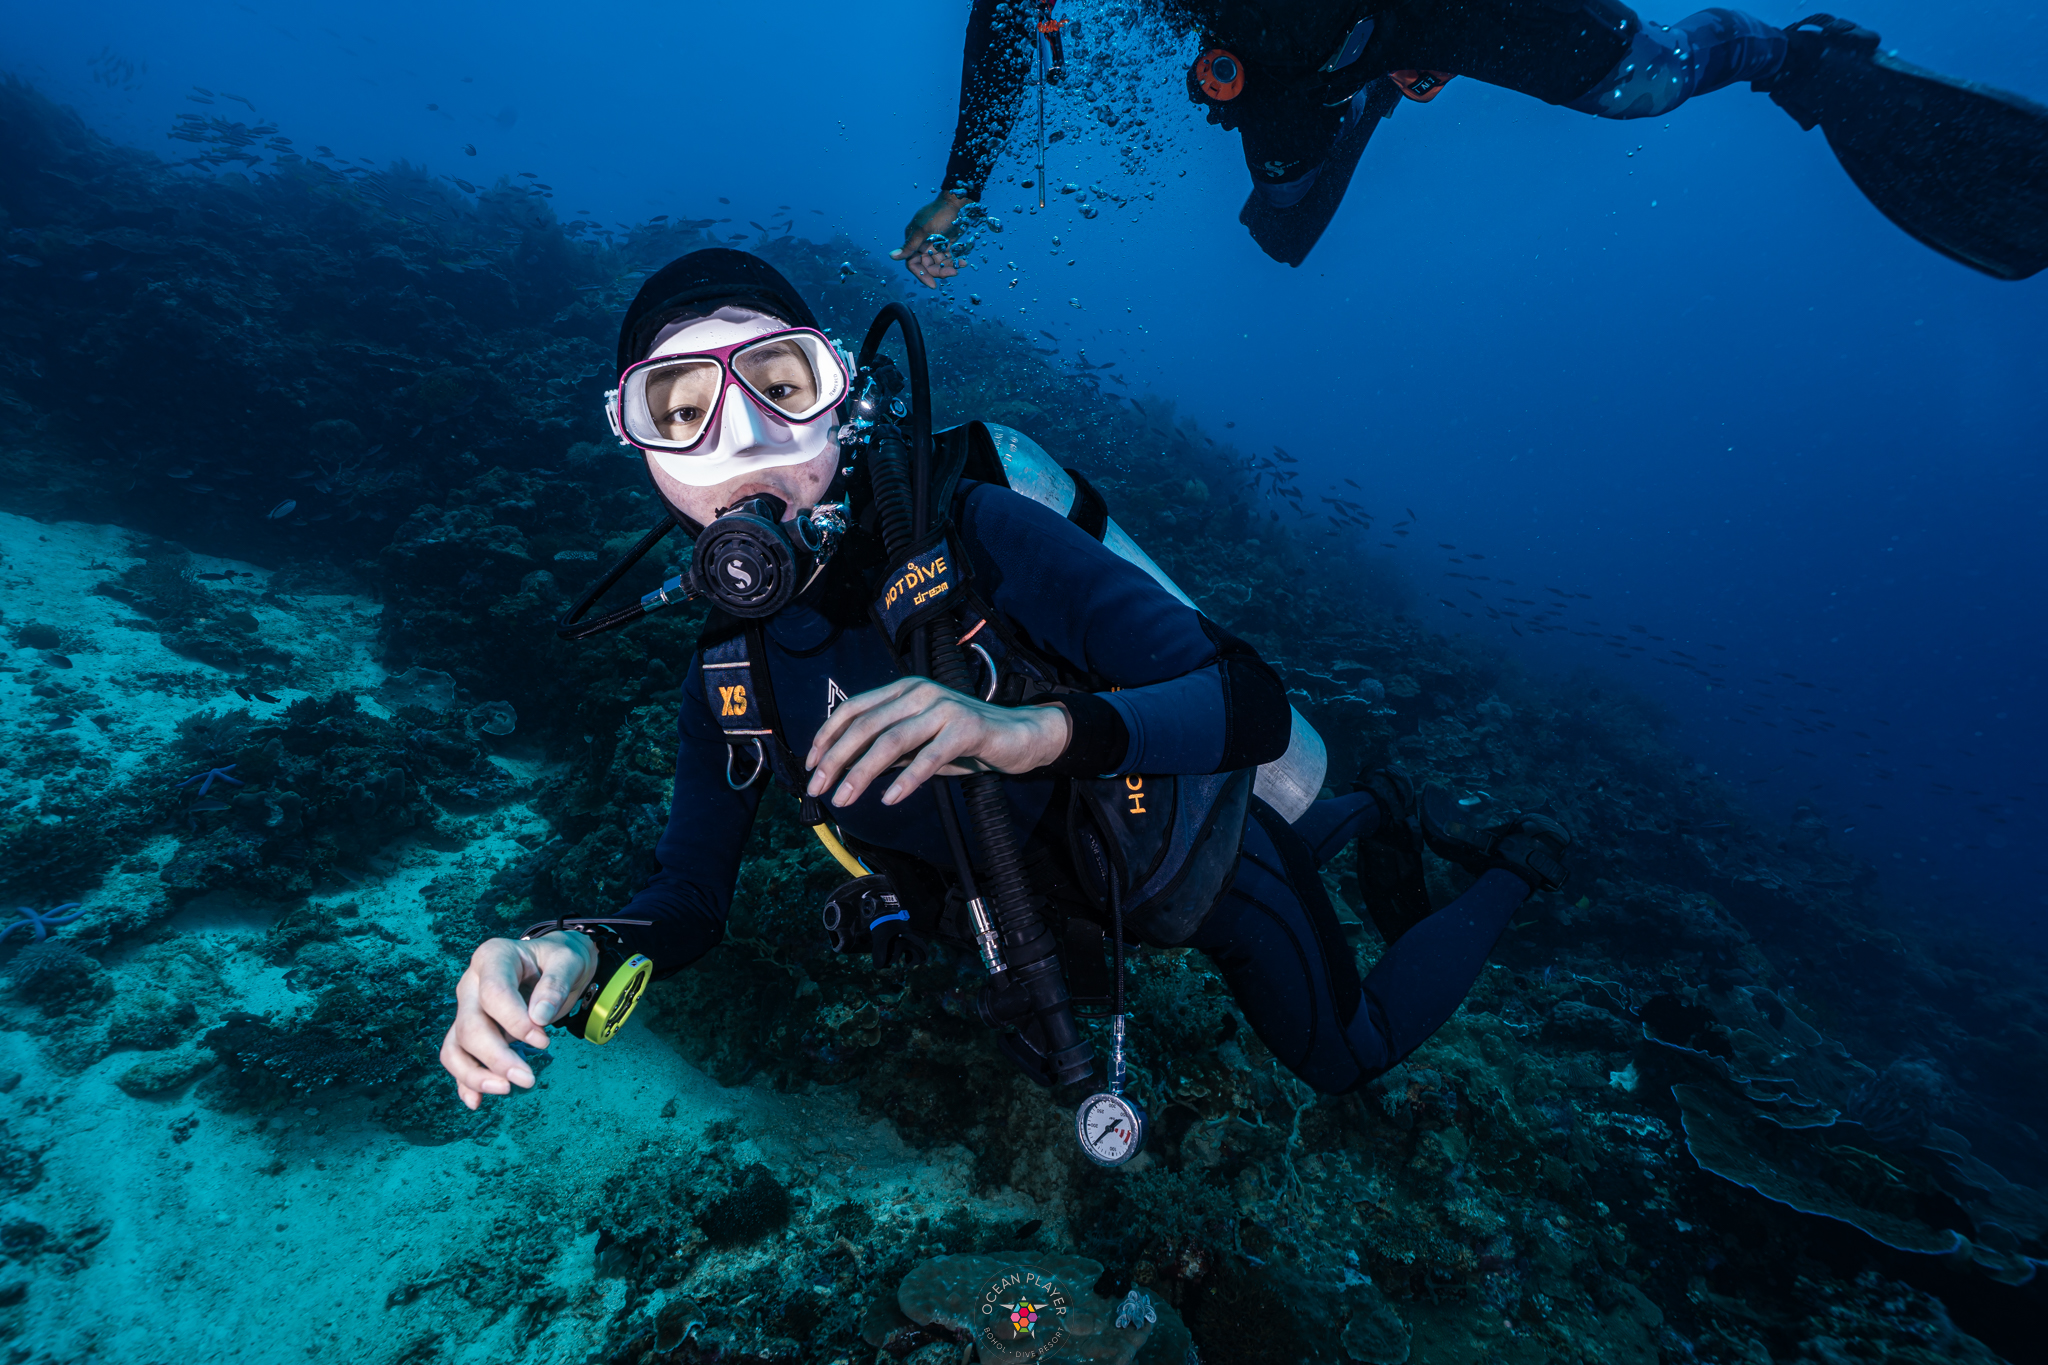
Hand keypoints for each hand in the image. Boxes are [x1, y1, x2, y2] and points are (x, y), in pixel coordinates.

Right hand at [438, 931, 596, 1109]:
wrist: (553, 964)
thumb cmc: (559, 960)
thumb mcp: (569, 961)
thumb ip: (556, 983)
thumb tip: (540, 1017)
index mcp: (492, 957)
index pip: (493, 993)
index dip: (515, 1022)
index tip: (544, 1042)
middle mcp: (471, 983)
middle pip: (469, 1026)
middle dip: (496, 1057)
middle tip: (528, 1079)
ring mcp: (466, 1008)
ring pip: (455, 1046)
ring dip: (475, 1075)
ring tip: (505, 1090)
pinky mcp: (470, 1031)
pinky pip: (457, 1058)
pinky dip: (464, 1081)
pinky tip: (476, 1102)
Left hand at [805, 678, 1070, 807]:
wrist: (1019, 736)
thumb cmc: (964, 741)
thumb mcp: (918, 742)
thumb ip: (886, 748)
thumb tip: (843, 768)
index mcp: (904, 690)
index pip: (853, 708)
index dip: (827, 736)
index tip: (811, 765)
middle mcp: (920, 692)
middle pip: (866, 725)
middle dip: (836, 759)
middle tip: (818, 789)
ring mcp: (943, 708)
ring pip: (891, 740)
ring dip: (862, 772)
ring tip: (843, 798)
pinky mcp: (966, 728)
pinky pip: (928, 757)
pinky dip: (905, 779)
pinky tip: (889, 798)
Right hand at [890, 192, 968, 287]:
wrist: (958, 202)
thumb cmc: (940, 214)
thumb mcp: (924, 231)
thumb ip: (909, 246)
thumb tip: (891, 257)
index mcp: (913, 240)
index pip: (913, 263)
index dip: (922, 275)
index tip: (933, 285)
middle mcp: (922, 244)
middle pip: (927, 265)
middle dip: (939, 271)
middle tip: (953, 273)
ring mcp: (934, 243)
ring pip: (938, 262)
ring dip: (948, 266)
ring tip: (960, 266)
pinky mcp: (945, 243)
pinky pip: (947, 257)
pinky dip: (954, 260)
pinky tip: (963, 262)